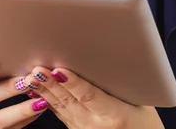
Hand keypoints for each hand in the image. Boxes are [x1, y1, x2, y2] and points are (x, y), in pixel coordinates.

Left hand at [19, 65, 164, 128]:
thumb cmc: (145, 122)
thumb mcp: (140, 100)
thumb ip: (121, 80)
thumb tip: (105, 53)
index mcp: (114, 115)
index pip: (88, 96)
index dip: (72, 82)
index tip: (59, 70)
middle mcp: (95, 125)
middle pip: (69, 101)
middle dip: (51, 84)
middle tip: (37, 68)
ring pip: (59, 107)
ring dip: (44, 91)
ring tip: (31, 76)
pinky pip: (58, 113)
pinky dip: (45, 100)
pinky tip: (34, 89)